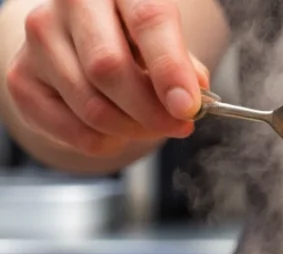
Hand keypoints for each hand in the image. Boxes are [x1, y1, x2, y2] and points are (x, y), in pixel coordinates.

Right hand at [4, 0, 210, 156]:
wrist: (78, 44)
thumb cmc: (130, 41)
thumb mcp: (163, 42)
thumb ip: (182, 64)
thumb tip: (192, 95)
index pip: (147, 20)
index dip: (170, 69)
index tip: (188, 107)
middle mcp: (70, 3)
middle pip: (109, 68)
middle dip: (151, 110)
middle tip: (178, 126)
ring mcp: (38, 40)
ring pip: (93, 106)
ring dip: (133, 129)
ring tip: (149, 126)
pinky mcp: (22, 79)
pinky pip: (75, 130)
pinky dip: (106, 142)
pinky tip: (117, 132)